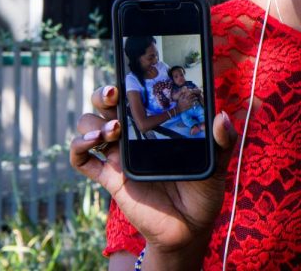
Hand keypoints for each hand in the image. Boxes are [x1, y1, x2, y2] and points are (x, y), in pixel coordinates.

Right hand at [70, 85, 238, 264]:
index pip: (134, 94)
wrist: (190, 226)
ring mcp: (119, 155)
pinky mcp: (110, 177)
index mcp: (155, 124)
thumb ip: (222, 139)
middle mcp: (133, 135)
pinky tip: (92, 145)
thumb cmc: (202, 189)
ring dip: (93, 123)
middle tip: (115, 95)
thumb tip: (222, 116)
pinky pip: (82, 160)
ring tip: (113, 130)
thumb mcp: (217, 162)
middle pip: (103, 104)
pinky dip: (78, 148)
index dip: (126, 80)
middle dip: (102, 93)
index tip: (130, 74)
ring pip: (88, 126)